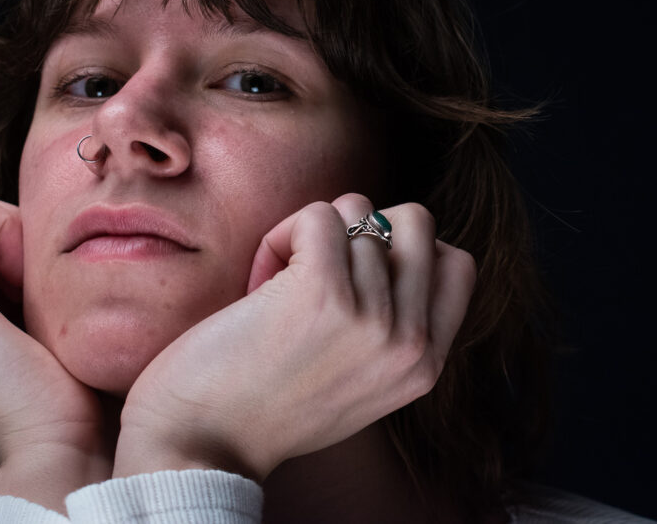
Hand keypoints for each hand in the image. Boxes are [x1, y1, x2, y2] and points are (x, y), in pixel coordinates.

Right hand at [0, 184, 113, 510]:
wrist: (66, 442)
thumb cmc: (78, 383)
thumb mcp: (49, 314)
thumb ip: (29, 277)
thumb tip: (44, 231)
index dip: (10, 229)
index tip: (46, 279)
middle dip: (3, 223)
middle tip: (40, 276)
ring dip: (4, 226)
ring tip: (34, 284)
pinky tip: (27, 280)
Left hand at [113, 193, 474, 480]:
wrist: (200, 445)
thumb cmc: (265, 405)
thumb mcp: (358, 381)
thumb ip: (390, 327)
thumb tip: (387, 244)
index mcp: (424, 366)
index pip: (456, 265)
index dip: (406, 249)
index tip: (358, 273)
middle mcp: (409, 344)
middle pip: (417, 223)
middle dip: (364, 227)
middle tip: (321, 266)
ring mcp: (372, 318)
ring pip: (358, 212)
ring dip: (310, 235)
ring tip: (278, 288)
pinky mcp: (323, 293)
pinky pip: (319, 215)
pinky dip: (284, 233)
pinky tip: (260, 281)